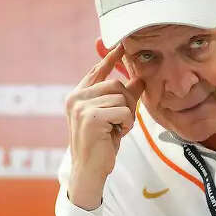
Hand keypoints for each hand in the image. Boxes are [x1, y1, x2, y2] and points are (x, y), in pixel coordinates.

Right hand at [65, 45, 144, 209]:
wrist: (89, 170)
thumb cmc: (102, 143)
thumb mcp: (113, 116)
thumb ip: (122, 97)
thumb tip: (139, 78)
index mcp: (78, 95)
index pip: (96, 71)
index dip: (110, 58)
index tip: (121, 45)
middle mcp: (76, 98)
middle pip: (116, 84)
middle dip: (127, 102)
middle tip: (122, 120)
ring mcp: (80, 107)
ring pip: (121, 98)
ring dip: (127, 115)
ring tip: (116, 129)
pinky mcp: (91, 117)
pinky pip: (123, 111)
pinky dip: (126, 124)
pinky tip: (116, 134)